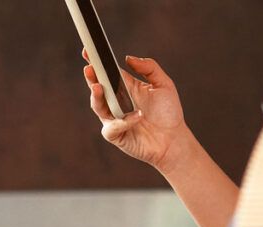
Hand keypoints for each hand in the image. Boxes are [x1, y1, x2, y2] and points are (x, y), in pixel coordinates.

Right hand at [82, 50, 189, 174]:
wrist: (174, 139)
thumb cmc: (169, 113)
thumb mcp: (163, 84)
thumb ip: (149, 67)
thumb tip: (128, 58)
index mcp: (125, 88)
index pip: (107, 72)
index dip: (96, 62)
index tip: (88, 51)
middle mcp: (116, 102)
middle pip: (98, 88)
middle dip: (91, 78)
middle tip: (89, 68)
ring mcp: (114, 119)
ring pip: (98, 107)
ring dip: (96, 97)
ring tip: (98, 87)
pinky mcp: (116, 135)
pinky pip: (112, 127)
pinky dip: (123, 121)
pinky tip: (138, 116)